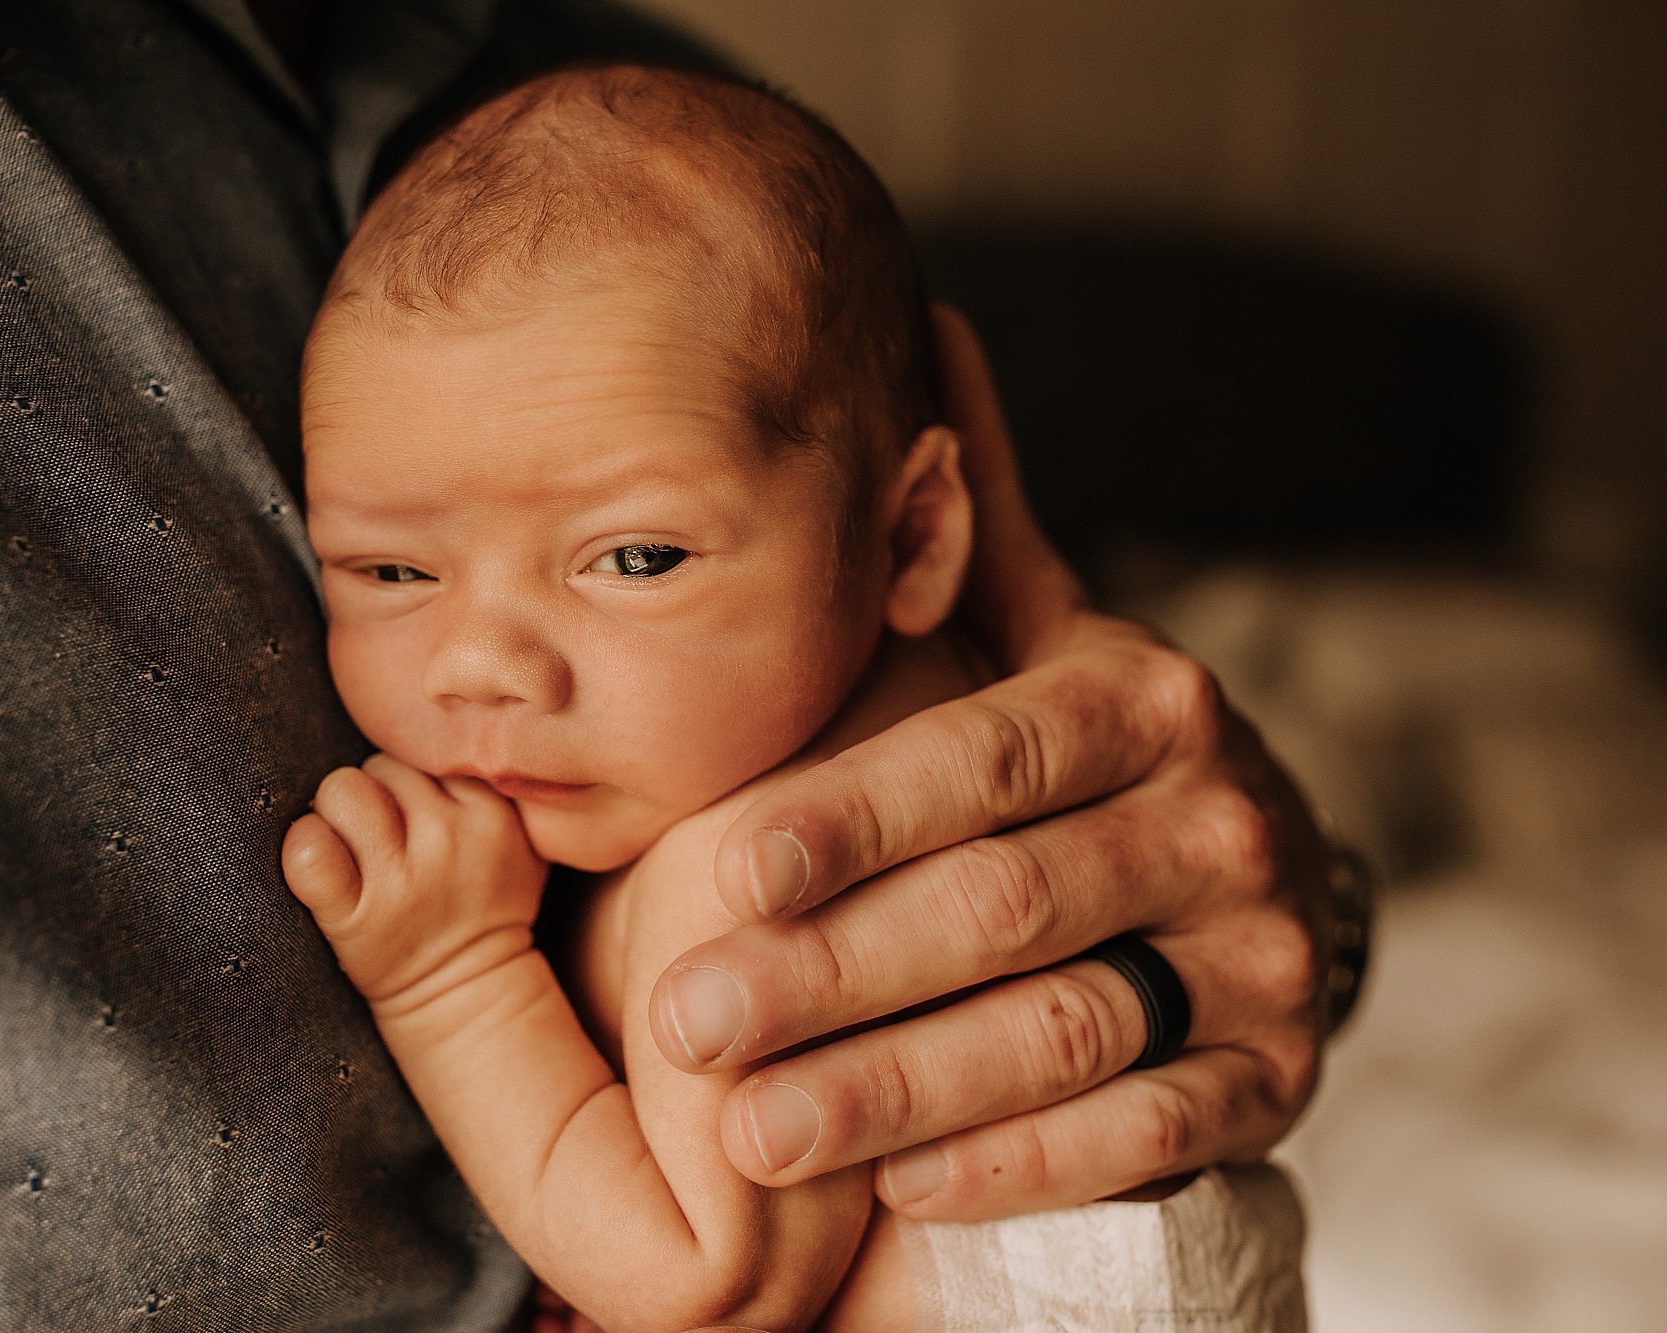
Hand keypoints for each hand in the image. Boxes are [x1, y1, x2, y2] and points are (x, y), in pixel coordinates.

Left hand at [283, 754, 545, 1005]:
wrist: (470, 992)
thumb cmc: (482, 901)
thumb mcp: (516, 835)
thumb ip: (487, 779)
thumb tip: (443, 711)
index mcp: (494, 813)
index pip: (426, 749)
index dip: (414, 780)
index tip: (419, 814)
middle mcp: (452, 841)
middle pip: (379, 765)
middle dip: (376, 794)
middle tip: (389, 838)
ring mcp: (403, 883)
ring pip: (341, 791)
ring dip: (338, 814)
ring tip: (357, 848)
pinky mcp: (356, 919)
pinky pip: (306, 850)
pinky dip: (304, 850)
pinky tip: (323, 867)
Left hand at [647, 306, 1330, 1219]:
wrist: (1251, 878)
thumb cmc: (1087, 755)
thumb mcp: (1046, 634)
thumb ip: (976, 528)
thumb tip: (926, 328)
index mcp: (1140, 697)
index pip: (977, 757)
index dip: (847, 817)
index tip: (716, 873)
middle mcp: (1217, 813)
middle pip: (1005, 902)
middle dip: (838, 967)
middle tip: (688, 1022)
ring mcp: (1258, 951)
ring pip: (1064, 1028)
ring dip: (902, 1086)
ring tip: (755, 1132)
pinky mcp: (1278, 1074)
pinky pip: (1145, 1132)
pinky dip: (1022, 1161)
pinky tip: (902, 1188)